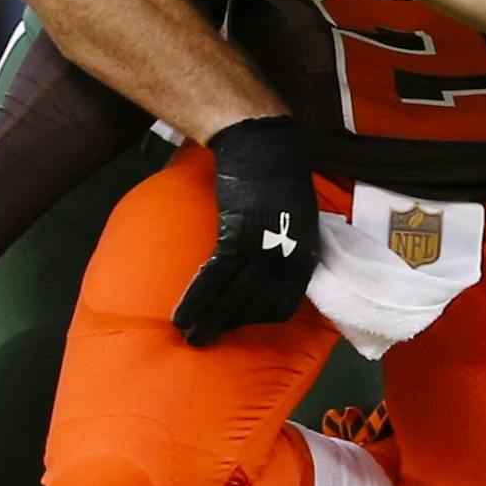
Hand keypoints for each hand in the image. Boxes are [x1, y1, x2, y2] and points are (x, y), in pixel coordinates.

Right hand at [174, 116, 319, 344]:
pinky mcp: (236, 238)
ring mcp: (262, 250)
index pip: (280, 305)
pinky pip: (213, 278)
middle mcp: (286, 259)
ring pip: (232, 298)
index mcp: (303, 257)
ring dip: (207, 320)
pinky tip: (181, 314)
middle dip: (226, 327)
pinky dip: (196, 299)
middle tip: (203, 341)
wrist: (263, 145)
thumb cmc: (279, 175)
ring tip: (189, 334)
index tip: (234, 328)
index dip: (254, 321)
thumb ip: (287, 247)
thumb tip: (270, 267)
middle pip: (252, 307)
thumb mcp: (298, 219)